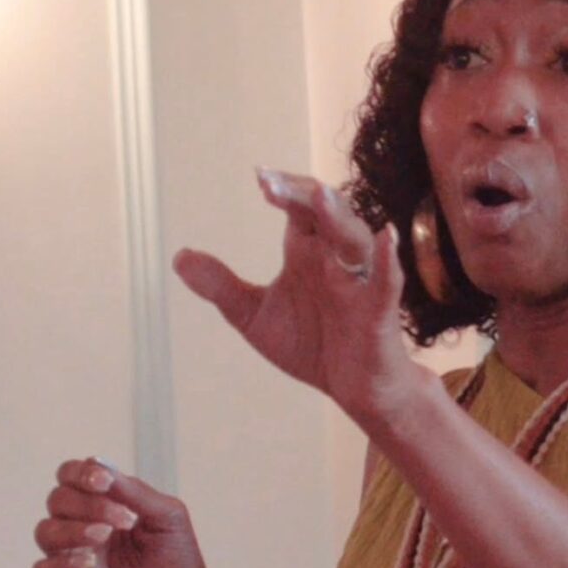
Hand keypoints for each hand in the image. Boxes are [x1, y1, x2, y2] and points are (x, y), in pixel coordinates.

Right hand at [31, 457, 221, 567]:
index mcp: (106, 505)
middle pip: (59, 499)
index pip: (74, 476)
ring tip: (105, 536)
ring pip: (45, 531)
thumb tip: (102, 464)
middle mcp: (84, 527)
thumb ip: (136, 493)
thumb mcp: (168, 519)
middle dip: (88, 503)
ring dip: (73, 528)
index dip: (82, 473)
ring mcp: (72, 558)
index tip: (104, 481)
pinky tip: (90, 562)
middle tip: (124, 520)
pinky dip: (61, 562)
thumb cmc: (178, 564)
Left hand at [171, 168, 429, 425]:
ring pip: (355, 240)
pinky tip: (386, 238)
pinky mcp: (379, 312)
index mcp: (308, 252)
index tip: (258, 177)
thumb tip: (180, 257)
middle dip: (302, 195)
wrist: (355, 389)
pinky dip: (387, 261)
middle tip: (271, 184)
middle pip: (326, 211)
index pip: (299, 207)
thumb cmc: (314, 345)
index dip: (282, 189)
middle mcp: (335, 259)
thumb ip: (222, 286)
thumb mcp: (256, 316)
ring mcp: (359, 283)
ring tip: (322, 199)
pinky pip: (386, 282)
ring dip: (339, 218)